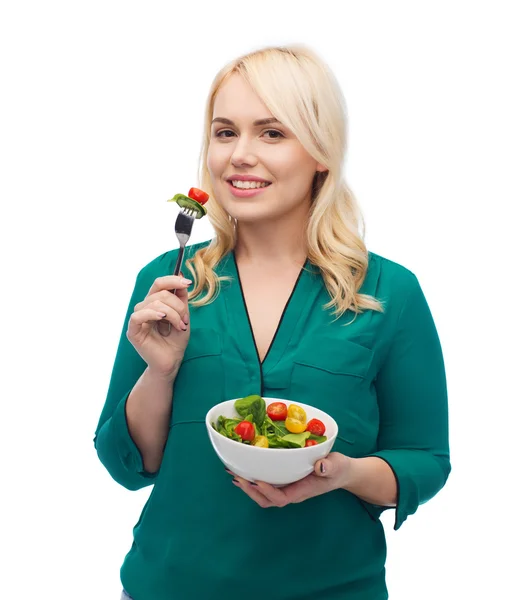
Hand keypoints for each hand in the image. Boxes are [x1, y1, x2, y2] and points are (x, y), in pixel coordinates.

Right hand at [126, 274, 191, 379]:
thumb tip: (181, 277)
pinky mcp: (133, 331)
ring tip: (180, 326)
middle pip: (160, 293)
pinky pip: (138, 315)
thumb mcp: (183, 316)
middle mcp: (145, 308)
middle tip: (185, 320)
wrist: (172, 362)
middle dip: (178, 305)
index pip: (159, 283)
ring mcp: (138, 319)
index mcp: (155, 303)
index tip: (188, 283)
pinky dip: (152, 314)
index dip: (173, 280)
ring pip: (153, 303)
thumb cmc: (176, 341)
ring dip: (172, 313)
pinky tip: (162, 318)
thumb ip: (181, 299)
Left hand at [227, 452, 351, 507]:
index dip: (267, 492)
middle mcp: (292, 492)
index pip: (281, 498)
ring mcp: (287, 488)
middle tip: (237, 477)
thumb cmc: (338, 469)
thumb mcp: (336, 466)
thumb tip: (320, 466)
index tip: (256, 481)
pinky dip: (252, 480)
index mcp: (302, 491)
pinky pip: (266, 485)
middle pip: (267, 500)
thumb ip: (329, 467)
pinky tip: (243, 471)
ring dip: (248, 486)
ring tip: (234, 474)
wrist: (341, 473)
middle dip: (250, 491)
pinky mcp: (285, 482)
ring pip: (263, 495)